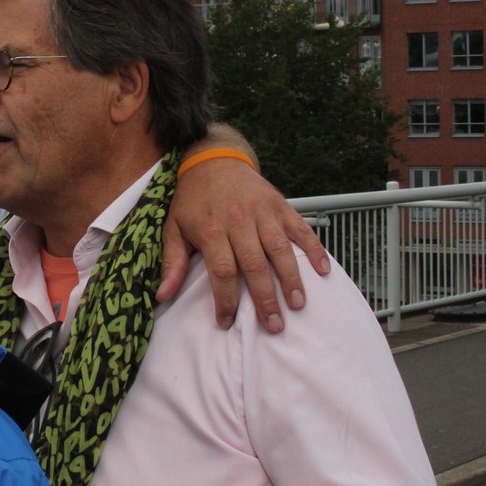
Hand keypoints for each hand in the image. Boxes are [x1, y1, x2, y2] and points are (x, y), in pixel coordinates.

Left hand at [161, 133, 329, 330]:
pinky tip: (322, 271)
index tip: (227, 322)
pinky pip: (301, 228)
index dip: (225, 299)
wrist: (213, 159)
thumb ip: (171, 262)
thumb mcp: (173, 227)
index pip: (221, 271)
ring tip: (297, 304)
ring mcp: (262, 212)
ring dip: (291, 278)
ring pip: (280, 249)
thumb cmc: (192, 199)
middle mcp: (238, 221)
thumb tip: (162, 295)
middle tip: (274, 326)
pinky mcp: (280, 205)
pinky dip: (314, 249)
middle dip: (265, 298)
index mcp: (211, 229)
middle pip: (254, 265)